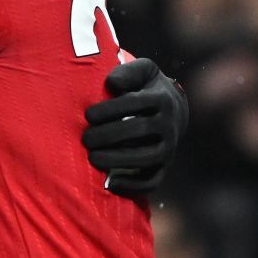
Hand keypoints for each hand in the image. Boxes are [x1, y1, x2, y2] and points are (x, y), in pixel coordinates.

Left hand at [82, 57, 187, 194]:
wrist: (172, 110)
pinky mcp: (163, 167)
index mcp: (161, 99)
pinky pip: (152, 181)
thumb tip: (112, 82)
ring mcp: (168, 148)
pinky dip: (132, 186)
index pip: (135, 103)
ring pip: (147, 158)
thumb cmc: (145, 88)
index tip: (88, 115)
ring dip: (119, 160)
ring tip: (93, 158)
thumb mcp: (143, 71)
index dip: (110, 109)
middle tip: (85, 138)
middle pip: (139, 130)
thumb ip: (129, 71)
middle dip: (109, 135)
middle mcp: (168, 125)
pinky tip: (110, 183)